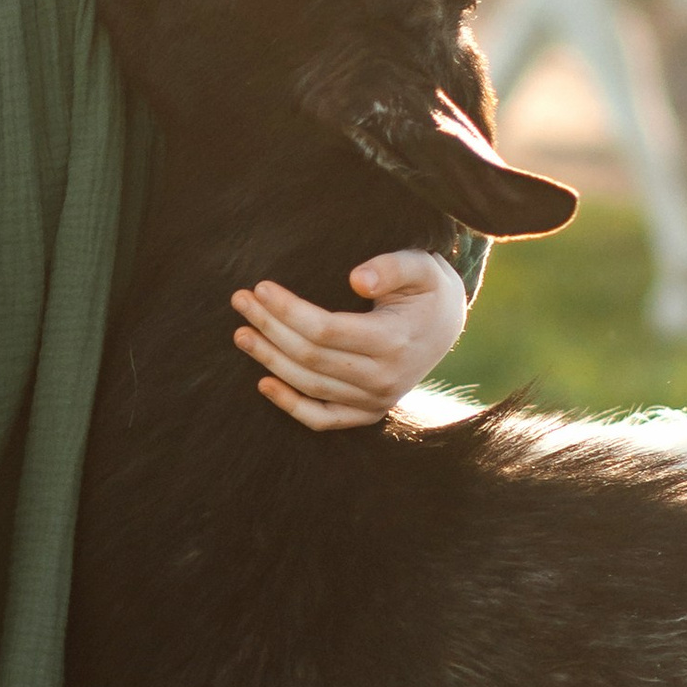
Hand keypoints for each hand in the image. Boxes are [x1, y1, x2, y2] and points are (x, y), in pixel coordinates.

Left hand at [230, 250, 468, 432]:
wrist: (446, 327)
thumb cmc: (425, 290)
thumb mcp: (420, 268)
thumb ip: (392, 268)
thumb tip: (357, 279)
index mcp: (394, 341)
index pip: (326, 330)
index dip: (289, 310)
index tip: (261, 287)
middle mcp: (385, 378)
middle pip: (311, 357)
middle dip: (270, 328)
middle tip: (241, 301)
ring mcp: (376, 401)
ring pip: (310, 386)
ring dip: (270, 360)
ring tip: (242, 334)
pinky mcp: (367, 413)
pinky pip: (323, 419)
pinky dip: (291, 406)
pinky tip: (262, 383)